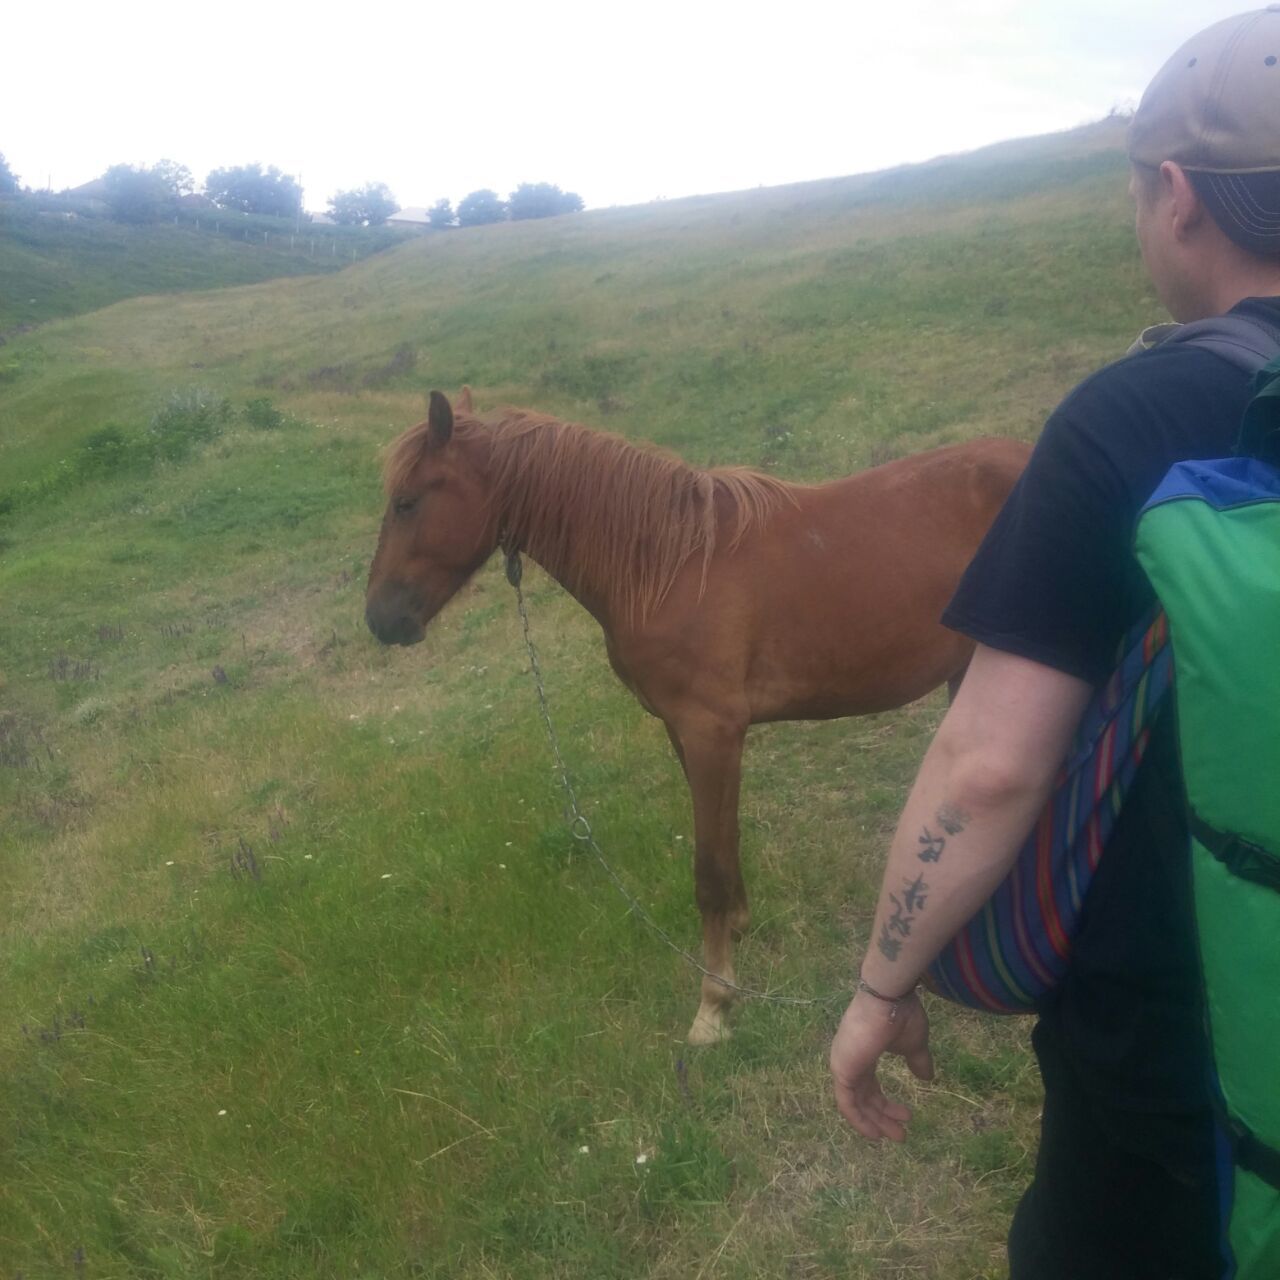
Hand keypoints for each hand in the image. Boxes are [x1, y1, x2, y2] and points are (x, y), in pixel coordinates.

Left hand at [830, 989, 934, 1141]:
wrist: (889, 1000)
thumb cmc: (900, 1017)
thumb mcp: (914, 1044)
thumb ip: (918, 1061)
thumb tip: (927, 1077)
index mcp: (863, 1053)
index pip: (870, 1085)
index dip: (885, 1104)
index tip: (905, 1117)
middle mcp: (849, 1059)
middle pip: (864, 1096)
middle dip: (882, 1117)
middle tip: (902, 1134)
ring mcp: (843, 1064)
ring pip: (856, 1103)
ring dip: (875, 1122)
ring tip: (898, 1136)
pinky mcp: (842, 1070)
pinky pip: (846, 1103)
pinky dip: (858, 1119)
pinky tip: (875, 1133)